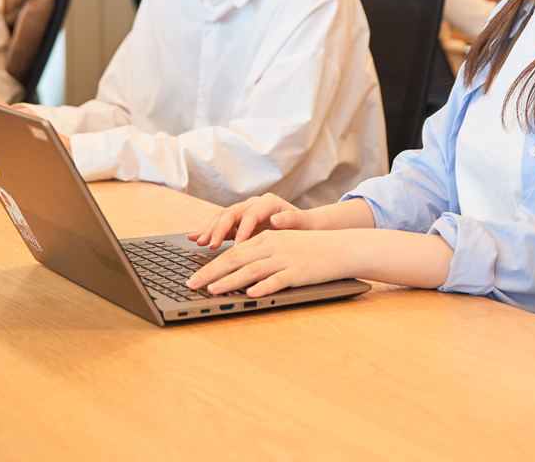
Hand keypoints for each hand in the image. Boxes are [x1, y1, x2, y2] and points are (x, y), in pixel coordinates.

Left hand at [186, 229, 350, 297]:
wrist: (342, 247)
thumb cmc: (311, 249)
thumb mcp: (283, 245)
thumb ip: (260, 254)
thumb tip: (235, 270)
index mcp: (266, 239)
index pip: (232, 252)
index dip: (211, 265)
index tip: (194, 278)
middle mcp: (273, 246)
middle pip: (236, 259)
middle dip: (211, 273)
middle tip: (192, 285)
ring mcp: (285, 259)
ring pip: (252, 269)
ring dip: (230, 280)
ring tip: (213, 290)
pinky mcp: (299, 272)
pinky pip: (278, 280)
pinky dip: (263, 287)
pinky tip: (251, 295)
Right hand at [187, 192, 310, 249]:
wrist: (303, 226)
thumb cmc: (304, 227)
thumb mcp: (303, 223)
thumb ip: (292, 220)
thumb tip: (276, 219)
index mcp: (269, 203)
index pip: (251, 214)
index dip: (243, 229)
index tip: (237, 246)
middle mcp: (253, 204)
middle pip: (232, 213)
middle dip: (219, 228)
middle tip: (210, 244)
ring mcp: (244, 213)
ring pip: (223, 218)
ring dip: (210, 230)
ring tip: (200, 243)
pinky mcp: (238, 223)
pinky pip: (220, 225)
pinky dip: (207, 231)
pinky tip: (193, 237)